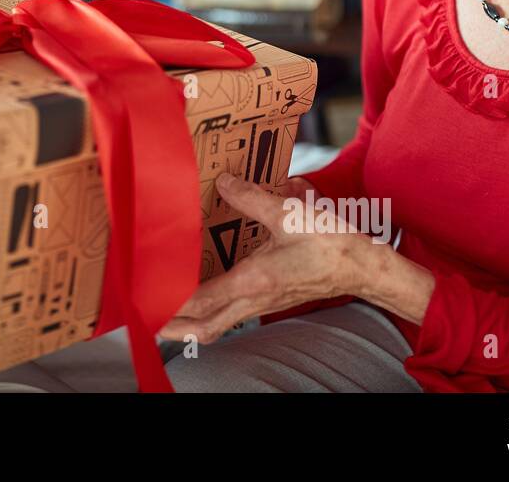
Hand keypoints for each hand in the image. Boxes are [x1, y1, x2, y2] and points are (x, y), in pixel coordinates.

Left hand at [159, 173, 368, 342]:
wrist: (362, 268)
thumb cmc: (331, 245)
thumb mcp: (289, 214)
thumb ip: (252, 198)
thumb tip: (223, 183)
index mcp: (254, 282)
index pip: (201, 300)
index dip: (170, 302)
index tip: (145, 297)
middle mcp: (254, 300)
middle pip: (203, 326)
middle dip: (172, 325)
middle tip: (145, 316)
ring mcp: (261, 304)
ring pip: (217, 325)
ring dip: (189, 324)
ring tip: (164, 314)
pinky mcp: (268, 301)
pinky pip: (231, 316)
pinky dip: (210, 314)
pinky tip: (201, 299)